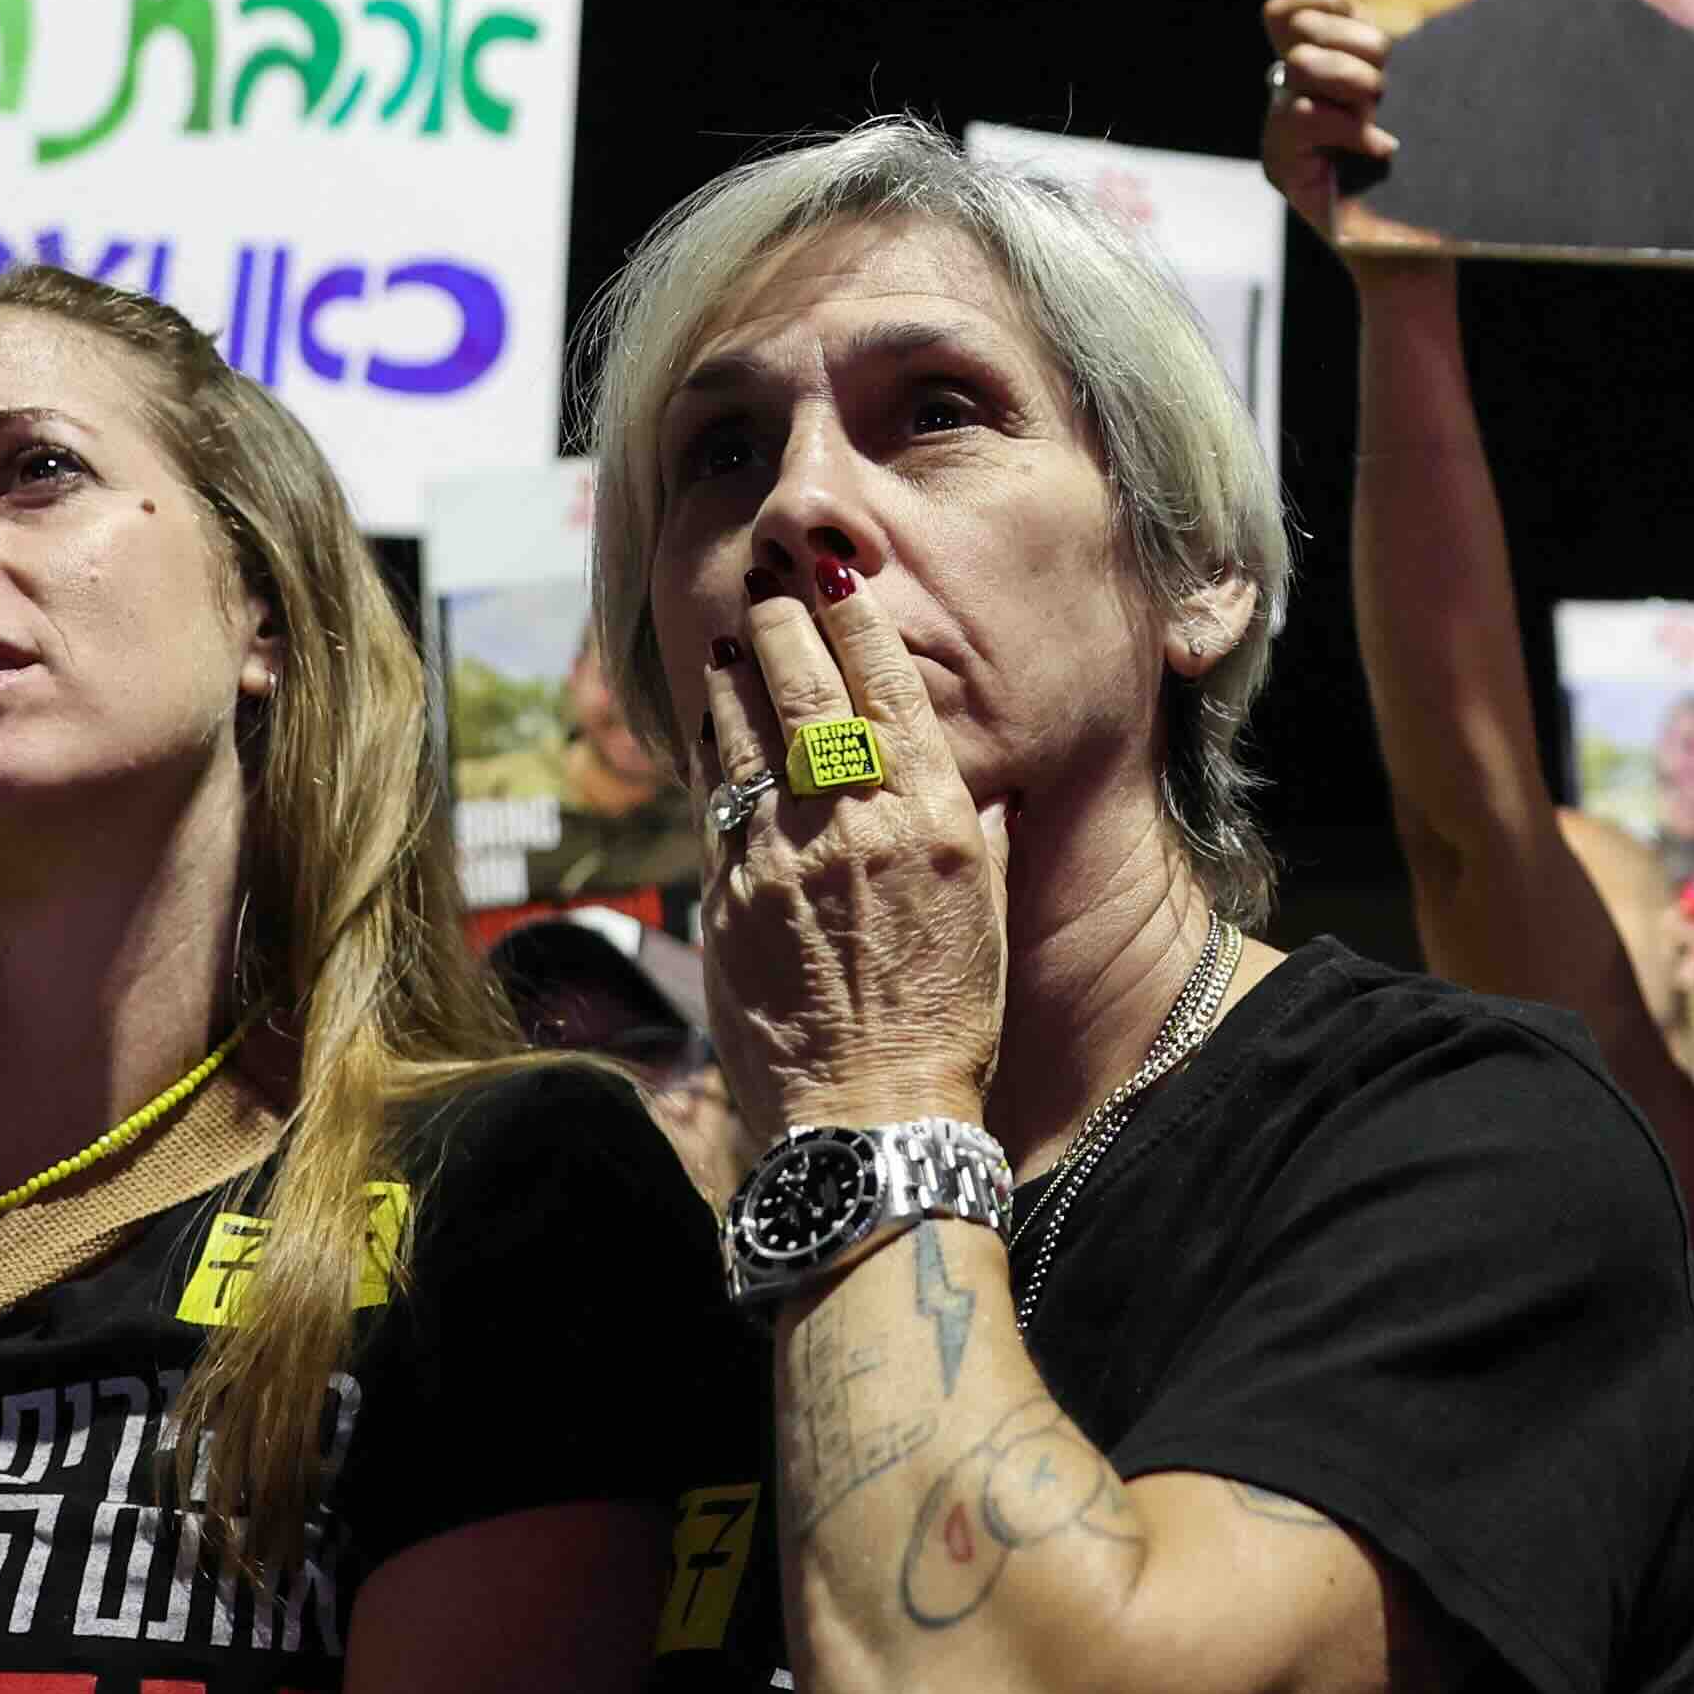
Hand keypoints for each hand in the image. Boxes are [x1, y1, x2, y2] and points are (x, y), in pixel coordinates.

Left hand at [696, 546, 1006, 1142]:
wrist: (870, 1119)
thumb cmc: (946, 1023)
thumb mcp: (986, 915)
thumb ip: (974, 836)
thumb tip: (975, 785)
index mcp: (932, 820)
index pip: (889, 688)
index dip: (857, 620)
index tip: (836, 574)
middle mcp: (854, 824)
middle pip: (807, 692)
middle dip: (783, 624)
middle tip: (768, 581)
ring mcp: (781, 859)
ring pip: (747, 735)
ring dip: (734, 674)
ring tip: (728, 634)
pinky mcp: (727, 899)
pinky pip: (713, 801)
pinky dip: (709, 750)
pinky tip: (707, 724)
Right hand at [1258, 0, 1436, 257]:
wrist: (1422, 249)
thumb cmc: (1427, 170)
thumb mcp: (1412, 93)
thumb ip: (1378, 43)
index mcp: (1320, 69)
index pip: (1286, 12)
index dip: (1321, 2)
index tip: (1369, 28)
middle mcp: (1293, 93)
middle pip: (1298, 29)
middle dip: (1356, 44)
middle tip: (1389, 85)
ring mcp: (1282, 129)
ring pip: (1299, 66)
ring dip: (1353, 81)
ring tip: (1385, 110)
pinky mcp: (1281, 164)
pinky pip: (1301, 116)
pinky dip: (1349, 127)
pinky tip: (1383, 148)